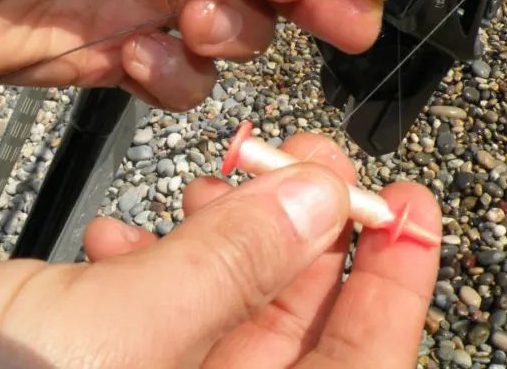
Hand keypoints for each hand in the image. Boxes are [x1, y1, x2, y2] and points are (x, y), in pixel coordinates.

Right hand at [0, 132, 440, 367]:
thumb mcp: (105, 339)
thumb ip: (224, 273)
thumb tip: (322, 202)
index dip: (396, 290)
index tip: (414, 208)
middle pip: (296, 329)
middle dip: (309, 232)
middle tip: (317, 157)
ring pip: (225, 305)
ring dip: (230, 235)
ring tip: (221, 177)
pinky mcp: (92, 361)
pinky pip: (158, 306)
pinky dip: (157, 257)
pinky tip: (130, 228)